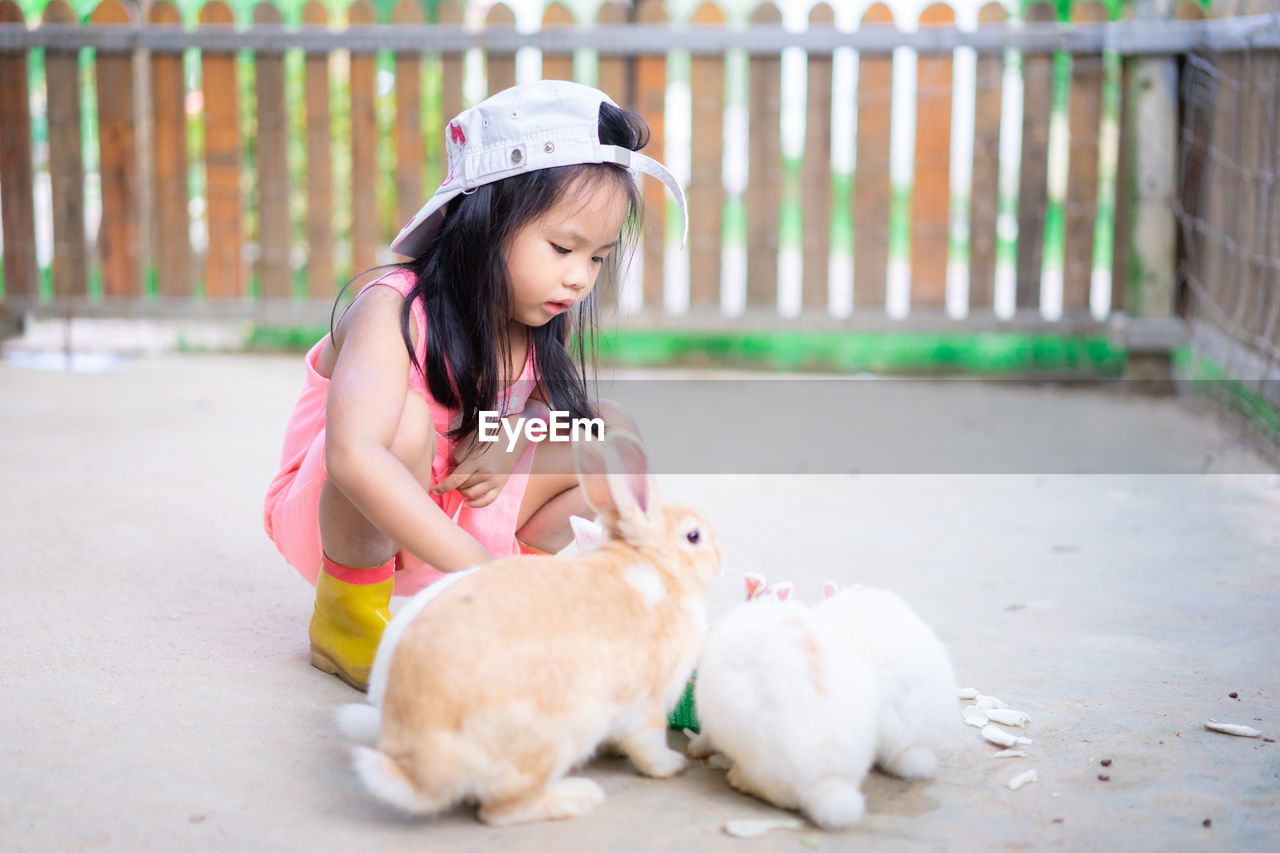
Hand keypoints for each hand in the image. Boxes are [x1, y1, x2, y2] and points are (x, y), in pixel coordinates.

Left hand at [432, 402, 548, 507]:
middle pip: (462, 487)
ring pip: (472, 495)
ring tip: (460, 484)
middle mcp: (486, 474)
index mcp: (477, 461)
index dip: (443, 487)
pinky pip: (487, 501)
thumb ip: (458, 456)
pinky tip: (467, 502)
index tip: (433, 490)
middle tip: (452, 476)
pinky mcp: (501, 484)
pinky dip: (475, 504)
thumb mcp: (471, 440)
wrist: (515, 433)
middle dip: (453, 484)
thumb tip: (450, 471)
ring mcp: (495, 481)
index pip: (456, 480)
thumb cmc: (491, 433)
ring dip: (462, 492)